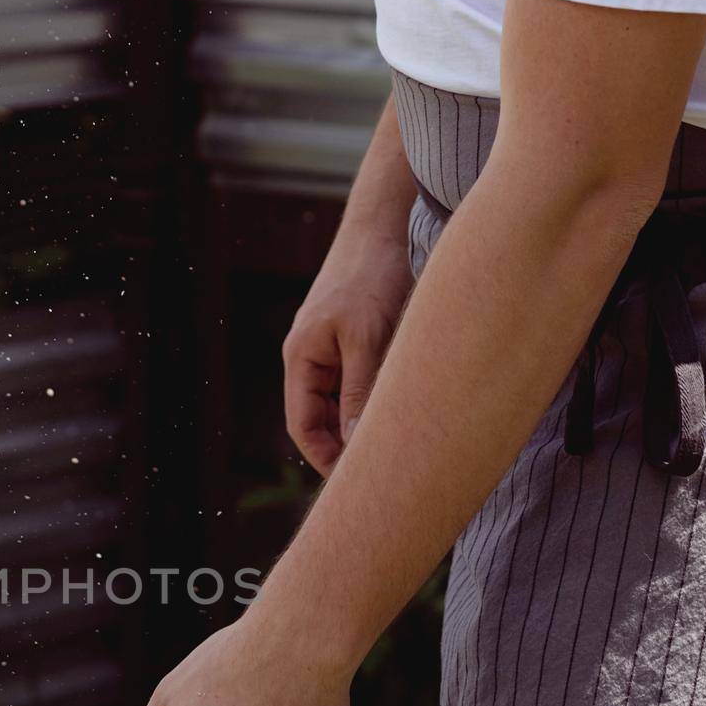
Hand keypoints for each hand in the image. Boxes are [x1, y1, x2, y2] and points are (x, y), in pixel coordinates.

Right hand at [283, 234, 411, 475]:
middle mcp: (310, 358)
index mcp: (301, 358)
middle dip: (344, 448)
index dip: (325, 458)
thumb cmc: (372, 275)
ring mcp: (331, 349)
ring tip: (398, 447)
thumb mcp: (368, 336)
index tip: (357, 480)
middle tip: (381, 474)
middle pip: (320, 420)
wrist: (383, 226)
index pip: (302, 426)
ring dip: (363, 424)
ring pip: (342, 403)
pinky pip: (360, 383)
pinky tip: (404, 410)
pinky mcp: (355, 340)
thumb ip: (359, 390)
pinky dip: (376, 401)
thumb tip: (357, 442)